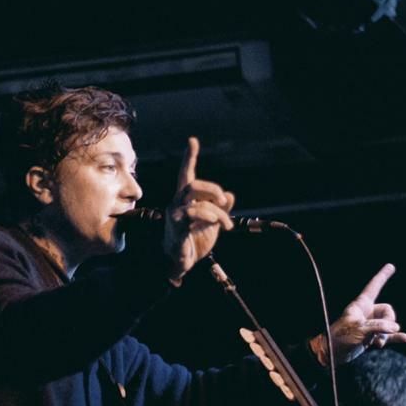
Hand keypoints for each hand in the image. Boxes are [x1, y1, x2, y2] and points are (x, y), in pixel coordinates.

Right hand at [163, 137, 234, 282]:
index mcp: (186, 200)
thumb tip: (231, 195)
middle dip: (213, 189)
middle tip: (224, 202)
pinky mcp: (176, 227)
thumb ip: (221, 209)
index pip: (186, 175)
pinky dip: (209, 216)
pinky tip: (216, 224)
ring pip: (197, 200)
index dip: (189, 158)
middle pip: (193, 185)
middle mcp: (177, 204)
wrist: (183, 264)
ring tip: (227, 225)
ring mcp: (175, 215)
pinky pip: (192, 214)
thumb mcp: (214, 222)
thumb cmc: (195, 241)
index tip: (192, 141)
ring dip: (217, 211)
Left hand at [326, 263, 405, 363]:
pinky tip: (404, 338)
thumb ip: (378, 326)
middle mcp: (366, 313)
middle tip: (380, 333)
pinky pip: (388, 335)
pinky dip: (395, 337)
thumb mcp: (358, 329)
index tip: (390, 266)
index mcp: (360, 305)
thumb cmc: (340, 338)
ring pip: (389, 324)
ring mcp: (370, 325)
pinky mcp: (371, 337)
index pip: (373, 287)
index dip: (382, 276)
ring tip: (377, 342)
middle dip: (389, 321)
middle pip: (387, 310)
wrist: (332, 354)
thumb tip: (395, 328)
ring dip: (388, 334)